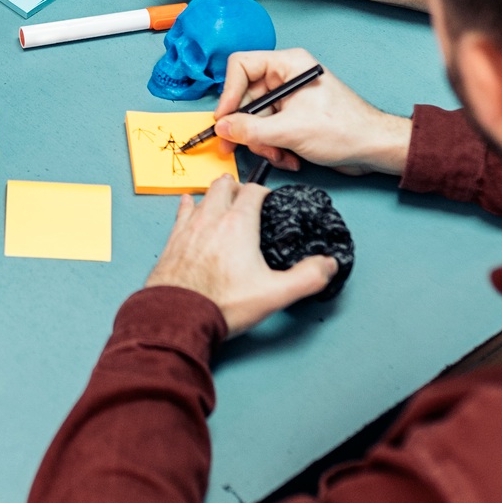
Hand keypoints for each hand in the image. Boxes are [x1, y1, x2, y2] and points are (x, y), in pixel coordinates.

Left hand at [145, 178, 337, 334]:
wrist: (178, 316)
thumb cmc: (222, 304)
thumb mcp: (274, 294)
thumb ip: (306, 277)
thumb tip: (327, 265)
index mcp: (238, 224)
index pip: (253, 191)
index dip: (263, 192)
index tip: (268, 201)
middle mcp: (212, 219)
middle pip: (225, 186)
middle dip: (237, 187)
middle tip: (245, 196)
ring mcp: (189, 227)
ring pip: (202, 195)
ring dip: (214, 194)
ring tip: (222, 196)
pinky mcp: (173, 240)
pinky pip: (181, 211)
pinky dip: (189, 205)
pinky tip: (188, 204)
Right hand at [210, 49, 411, 175]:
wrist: (373, 149)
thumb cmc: (345, 129)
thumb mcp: (291, 130)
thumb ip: (251, 130)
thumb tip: (223, 128)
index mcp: (288, 65)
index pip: (241, 66)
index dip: (228, 93)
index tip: (224, 119)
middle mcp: (286, 78)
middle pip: (245, 98)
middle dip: (246, 128)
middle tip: (235, 147)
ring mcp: (289, 100)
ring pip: (255, 120)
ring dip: (263, 143)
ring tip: (279, 155)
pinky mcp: (292, 119)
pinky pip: (268, 132)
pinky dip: (274, 148)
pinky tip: (290, 158)